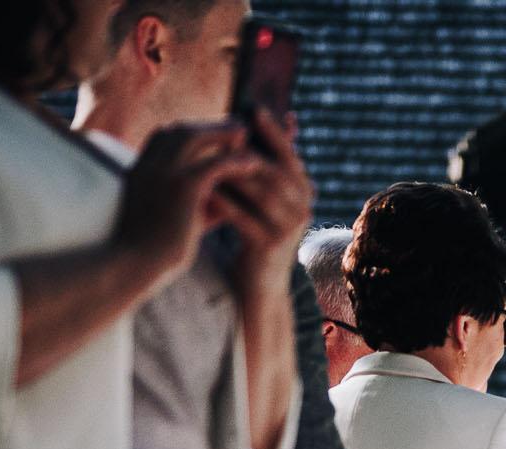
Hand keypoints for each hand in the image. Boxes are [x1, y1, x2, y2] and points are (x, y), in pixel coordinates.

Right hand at [113, 120, 260, 292]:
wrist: (134, 267)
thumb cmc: (152, 252)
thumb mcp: (173, 221)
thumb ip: (196, 206)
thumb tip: (227, 204)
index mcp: (139, 169)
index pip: (165, 137)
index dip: (190, 132)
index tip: (212, 133)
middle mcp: (148, 164)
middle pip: (180, 130)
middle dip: (208, 125)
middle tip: (235, 126)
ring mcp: (163, 171)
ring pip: (195, 137)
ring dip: (222, 132)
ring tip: (246, 135)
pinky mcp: (183, 186)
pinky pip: (214, 163)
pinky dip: (235, 159)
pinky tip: (253, 162)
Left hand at [212, 107, 315, 298]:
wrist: (259, 283)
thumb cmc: (255, 230)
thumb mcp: (264, 195)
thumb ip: (264, 162)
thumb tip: (261, 118)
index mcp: (304, 190)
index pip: (288, 154)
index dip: (272, 131)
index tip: (252, 107)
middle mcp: (303, 207)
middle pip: (272, 169)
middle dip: (245, 149)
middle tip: (219, 130)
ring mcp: (290, 228)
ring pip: (258, 191)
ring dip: (230, 172)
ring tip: (205, 155)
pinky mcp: (271, 246)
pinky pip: (243, 217)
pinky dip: (222, 202)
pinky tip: (201, 190)